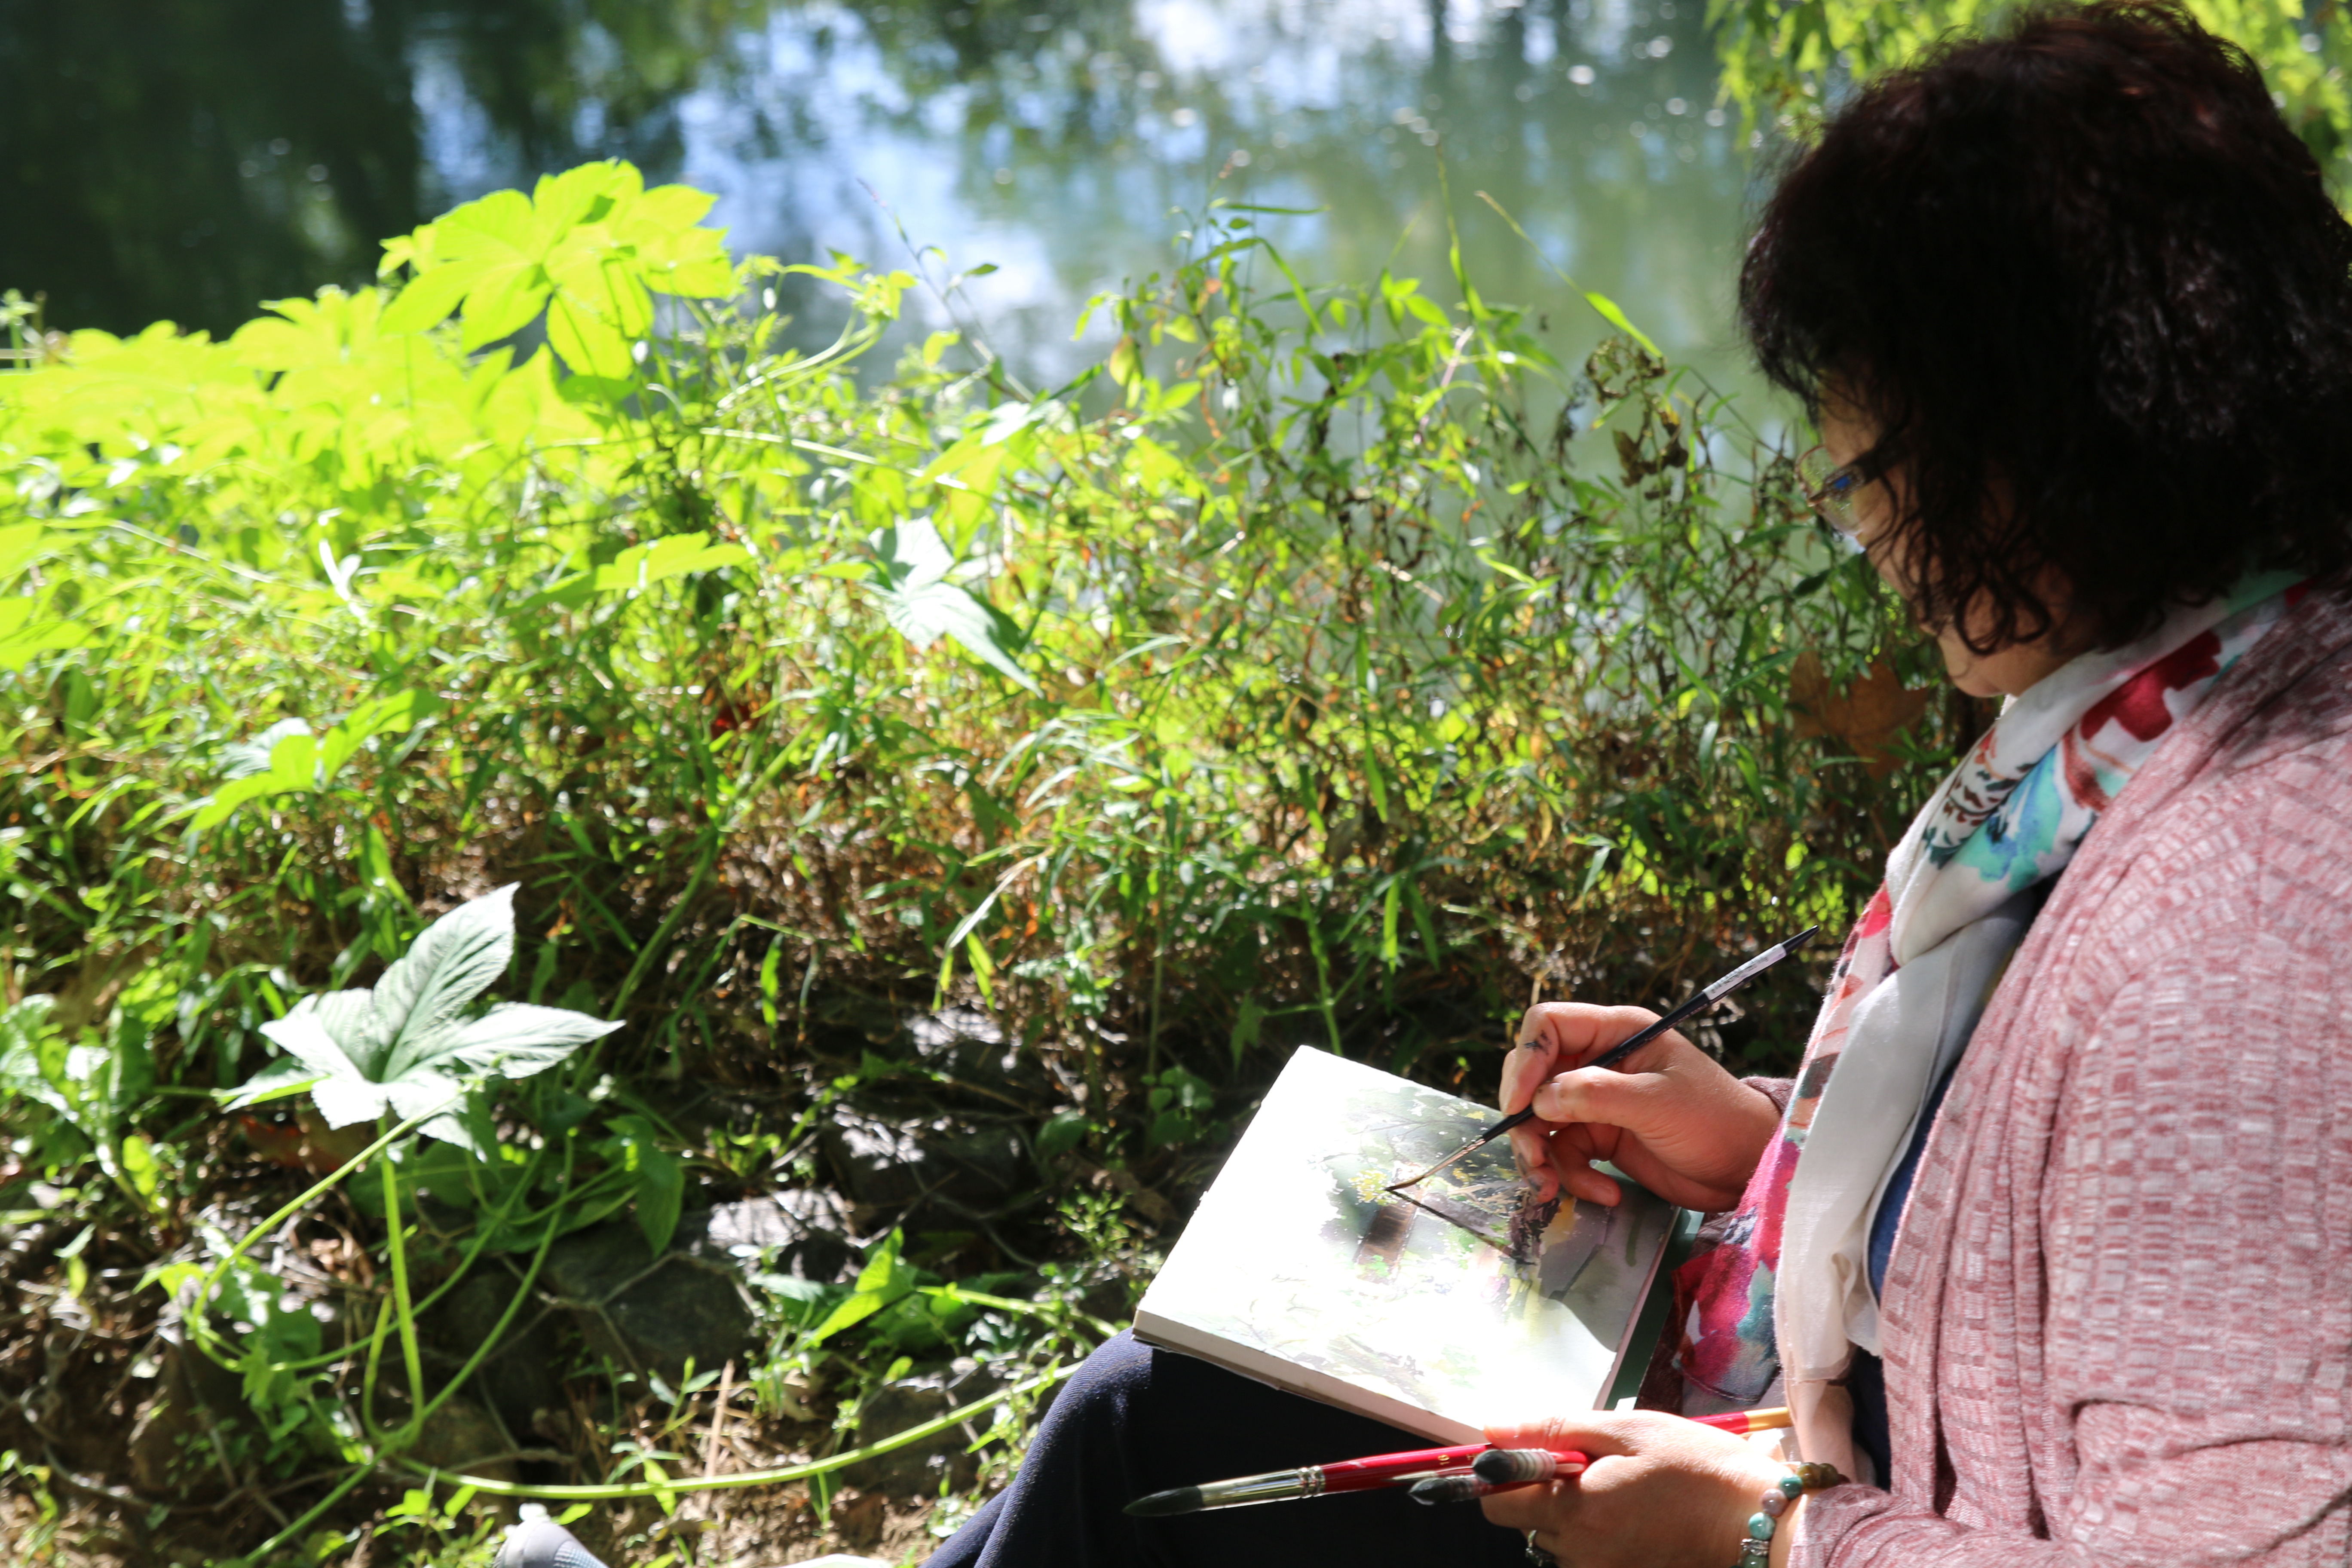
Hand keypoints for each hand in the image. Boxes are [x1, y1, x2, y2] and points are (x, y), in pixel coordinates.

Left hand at [1478, 1410, 1790, 1567]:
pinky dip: (1598, 1533)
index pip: (1496, 1505)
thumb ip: (1554, 1430)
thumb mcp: (1626, 1430)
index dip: (1501, 1476)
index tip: (1528, 1455)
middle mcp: (1582, 1552)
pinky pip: (1588, 1555)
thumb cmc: (1696, 1466)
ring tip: (1623, 1487)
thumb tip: (1493, 1431)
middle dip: (1547, 1490)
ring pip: (1558, 1541)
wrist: (1757, 1518)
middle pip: (1528, 1522)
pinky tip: (1634, 1512)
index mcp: (1576, 1511)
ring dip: (1575, 1513)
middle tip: (1596, 1465)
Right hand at [1501, 1002, 1779, 1211]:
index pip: (1549, 1026)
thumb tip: (1538, 1101)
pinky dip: (1573, 1177)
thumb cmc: (1714, 1120)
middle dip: (1525, 1120)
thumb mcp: (1657, 1102)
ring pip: (1541, 1121)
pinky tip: (1604, 1194)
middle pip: (1534, 1077)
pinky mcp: (1601, 1138)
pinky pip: (1564, 1154)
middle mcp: (1599, 1062)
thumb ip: (1595, 1096)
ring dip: (1540, 1157)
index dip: (1527, 1060)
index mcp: (1616, 1033)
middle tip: (1532, 1158)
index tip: (1520, 1104)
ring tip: (1550, 1189)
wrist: (1746, 1168)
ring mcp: (1597, 1101)